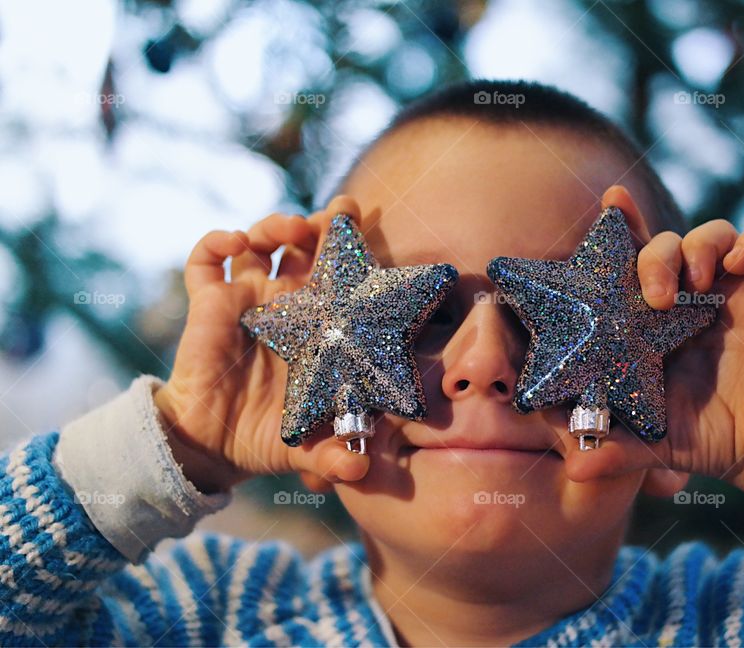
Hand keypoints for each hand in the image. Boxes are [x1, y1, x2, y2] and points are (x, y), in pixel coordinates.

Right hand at [154, 197, 370, 492]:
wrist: (212, 444)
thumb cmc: (267, 436)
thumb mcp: (304, 447)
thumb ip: (332, 457)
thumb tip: (359, 470)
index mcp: (318, 325)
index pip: (340, 275)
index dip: (352, 247)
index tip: (365, 223)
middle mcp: (285, 304)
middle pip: (306, 246)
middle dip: (320, 223)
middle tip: (333, 215)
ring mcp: (247, 299)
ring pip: (261, 242)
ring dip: (274, 225)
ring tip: (287, 230)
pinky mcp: (209, 303)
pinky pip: (205, 261)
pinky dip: (216, 242)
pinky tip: (232, 242)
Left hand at [567, 213, 743, 487]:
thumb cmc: (697, 434)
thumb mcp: (646, 441)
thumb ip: (611, 448)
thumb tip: (574, 466)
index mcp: (647, 317)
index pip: (628, 259)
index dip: (619, 226)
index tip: (611, 201)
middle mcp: (685, 295)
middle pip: (663, 244)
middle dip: (654, 254)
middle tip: (655, 295)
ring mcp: (729, 288)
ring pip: (710, 233)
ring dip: (699, 245)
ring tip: (698, 281)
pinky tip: (739, 265)